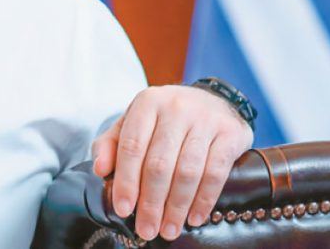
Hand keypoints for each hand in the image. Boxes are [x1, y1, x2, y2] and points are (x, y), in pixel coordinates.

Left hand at [90, 85, 253, 241]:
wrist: (214, 101)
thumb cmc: (166, 119)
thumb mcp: (134, 122)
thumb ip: (111, 144)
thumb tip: (100, 169)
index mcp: (148, 103)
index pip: (132, 146)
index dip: (126, 181)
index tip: (124, 209)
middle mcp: (176, 108)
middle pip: (159, 164)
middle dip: (151, 203)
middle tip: (146, 229)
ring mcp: (205, 120)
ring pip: (187, 172)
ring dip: (176, 207)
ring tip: (168, 229)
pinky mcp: (230, 134)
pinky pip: (215, 173)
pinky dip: (203, 200)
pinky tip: (194, 218)